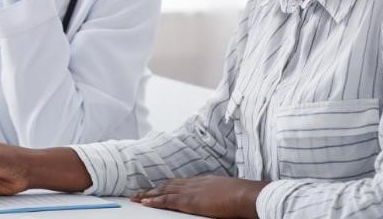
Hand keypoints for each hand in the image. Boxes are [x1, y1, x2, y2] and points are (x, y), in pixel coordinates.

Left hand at [131, 176, 269, 217]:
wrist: (245, 195)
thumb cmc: (243, 195)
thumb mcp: (229, 191)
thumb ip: (220, 193)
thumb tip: (220, 198)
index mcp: (203, 181)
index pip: (180, 182)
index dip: (167, 185)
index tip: (158, 188)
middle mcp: (193, 183)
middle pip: (168, 185)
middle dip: (154, 189)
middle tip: (140, 193)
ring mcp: (190, 191)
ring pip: (163, 191)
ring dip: (149, 194)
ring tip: (136, 198)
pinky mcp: (188, 201)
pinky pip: (166, 200)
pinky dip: (154, 201)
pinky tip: (144, 202)